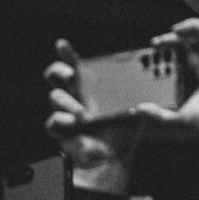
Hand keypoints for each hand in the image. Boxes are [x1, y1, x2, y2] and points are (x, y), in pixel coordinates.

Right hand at [44, 39, 140, 187]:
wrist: (116, 154)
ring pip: (55, 96)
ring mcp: (65, 111)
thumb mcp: (133, 110)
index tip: (62, 44)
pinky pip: (54, 120)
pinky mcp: (60, 129)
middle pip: (55, 75)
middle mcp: (74, 96)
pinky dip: (65, 121)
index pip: (74, 65)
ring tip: (84, 114)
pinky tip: (77, 125)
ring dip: (69, 102)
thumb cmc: (123, 129)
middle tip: (72, 76)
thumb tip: (144, 99)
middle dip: (59, 70)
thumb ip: (136, 100)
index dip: (66, 54)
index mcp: (90, 87)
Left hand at [130, 17, 198, 143]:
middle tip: (158, 41)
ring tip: (174, 31)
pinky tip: (192, 26)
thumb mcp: (182, 119)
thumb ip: (160, 115)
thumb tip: (138, 109)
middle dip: (179, 36)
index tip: (154, 46)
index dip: (174, 47)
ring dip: (192, 27)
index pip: (191, 56)